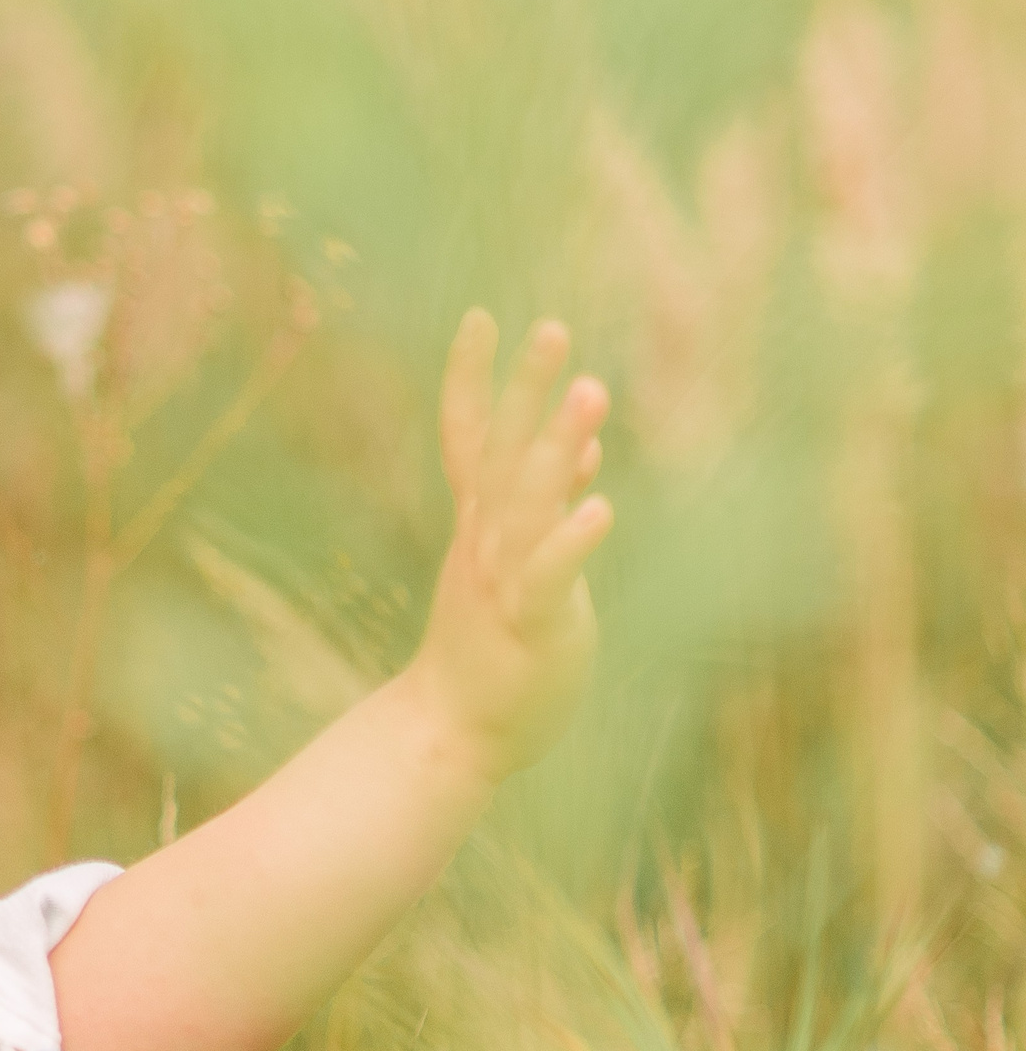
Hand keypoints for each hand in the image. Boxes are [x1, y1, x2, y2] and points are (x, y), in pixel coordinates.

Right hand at [406, 310, 612, 781]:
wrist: (451, 733)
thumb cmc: (490, 650)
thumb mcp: (520, 566)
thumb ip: (548, 505)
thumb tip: (582, 445)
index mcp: (481, 527)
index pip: (468, 439)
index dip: (472, 378)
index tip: (481, 316)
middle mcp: (485, 543)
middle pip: (501, 454)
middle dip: (525, 391)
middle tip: (552, 329)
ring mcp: (502, 581)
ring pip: (527, 505)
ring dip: (556, 447)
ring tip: (589, 393)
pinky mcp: (529, 626)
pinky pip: (548, 578)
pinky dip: (571, 541)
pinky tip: (600, 506)